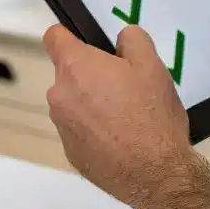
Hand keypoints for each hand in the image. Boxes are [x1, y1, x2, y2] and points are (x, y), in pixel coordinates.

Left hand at [43, 24, 202, 208]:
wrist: (155, 173)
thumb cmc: (152, 114)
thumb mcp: (152, 65)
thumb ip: (132, 40)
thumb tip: (121, 38)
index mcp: (75, 67)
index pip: (54, 37)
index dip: (70, 36)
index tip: (90, 46)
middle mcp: (59, 95)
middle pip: (68, 75)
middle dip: (92, 76)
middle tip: (125, 88)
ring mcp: (62, 127)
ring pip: (74, 104)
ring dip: (92, 105)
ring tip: (127, 119)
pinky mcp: (70, 153)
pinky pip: (80, 132)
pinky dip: (95, 132)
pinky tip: (121, 142)